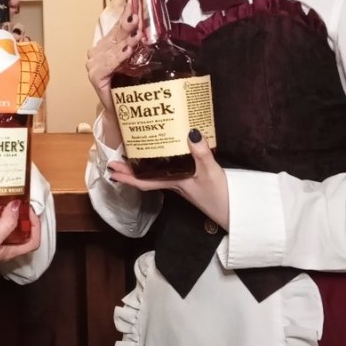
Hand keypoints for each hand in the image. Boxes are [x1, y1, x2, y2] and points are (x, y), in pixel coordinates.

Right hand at [0, 201, 41, 282]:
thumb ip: (6, 224)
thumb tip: (19, 205)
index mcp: (9, 251)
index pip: (33, 242)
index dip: (36, 227)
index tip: (29, 210)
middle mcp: (1, 248)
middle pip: (19, 234)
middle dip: (20, 217)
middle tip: (16, 200)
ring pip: (2, 228)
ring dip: (4, 215)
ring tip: (1, 199)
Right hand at [85, 0, 140, 113]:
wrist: (122, 111)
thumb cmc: (129, 85)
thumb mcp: (138, 60)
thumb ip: (139, 43)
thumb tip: (153, 25)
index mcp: (109, 44)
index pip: (119, 24)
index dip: (126, 10)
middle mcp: (99, 51)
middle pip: (115, 34)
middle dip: (127, 23)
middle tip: (137, 14)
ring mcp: (94, 63)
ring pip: (112, 48)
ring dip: (125, 40)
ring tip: (137, 34)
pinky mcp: (95, 76)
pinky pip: (107, 64)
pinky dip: (117, 57)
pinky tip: (126, 52)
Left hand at [107, 130, 229, 230]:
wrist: (233, 212)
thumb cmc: (220, 196)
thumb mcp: (210, 172)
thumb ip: (201, 153)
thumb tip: (190, 133)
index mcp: (174, 182)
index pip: (144, 181)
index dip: (126, 176)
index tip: (111, 169)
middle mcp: (174, 183)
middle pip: (146, 177)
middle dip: (129, 170)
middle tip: (115, 159)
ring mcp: (182, 183)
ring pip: (156, 174)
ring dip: (143, 166)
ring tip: (134, 154)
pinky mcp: (191, 182)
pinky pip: (170, 171)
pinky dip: (162, 164)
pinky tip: (165, 157)